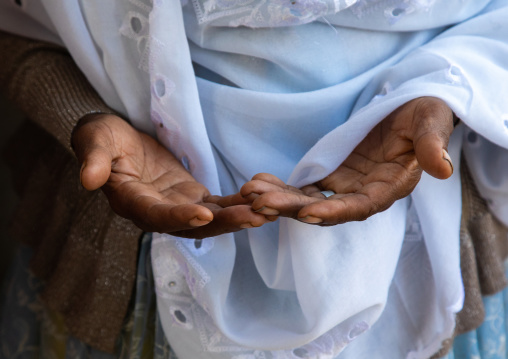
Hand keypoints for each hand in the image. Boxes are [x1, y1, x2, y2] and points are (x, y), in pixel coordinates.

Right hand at [72, 114, 270, 237]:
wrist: (116, 139)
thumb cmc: (103, 138)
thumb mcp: (95, 140)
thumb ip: (94, 159)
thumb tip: (87, 180)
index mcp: (132, 202)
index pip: (157, 215)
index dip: (179, 217)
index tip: (203, 214)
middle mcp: (157, 212)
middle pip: (192, 225)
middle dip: (224, 223)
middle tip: (254, 218)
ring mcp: (177, 206)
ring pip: (211, 219)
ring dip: (238, 217)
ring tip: (267, 213)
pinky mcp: (192, 196)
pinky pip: (218, 204)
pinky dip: (239, 204)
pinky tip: (261, 201)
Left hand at [240, 97, 454, 224]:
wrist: (411, 110)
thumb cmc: (426, 115)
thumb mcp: (433, 124)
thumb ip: (432, 145)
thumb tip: (443, 169)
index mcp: (389, 188)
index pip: (361, 207)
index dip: (336, 211)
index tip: (308, 213)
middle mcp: (363, 194)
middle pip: (325, 208)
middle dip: (292, 208)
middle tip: (259, 204)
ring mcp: (345, 186)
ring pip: (308, 200)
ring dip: (279, 199)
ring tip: (248, 193)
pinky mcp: (332, 174)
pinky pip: (303, 185)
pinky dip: (281, 186)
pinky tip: (257, 183)